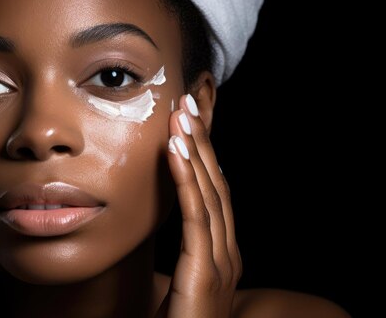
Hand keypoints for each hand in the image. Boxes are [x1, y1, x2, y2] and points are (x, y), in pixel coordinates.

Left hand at [156, 94, 240, 317]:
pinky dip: (186, 179)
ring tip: (181, 115)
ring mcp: (220, 262)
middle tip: (187, 103)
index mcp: (222, 252)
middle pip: (216, 184)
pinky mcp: (204, 273)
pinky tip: (175, 151)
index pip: (215, 192)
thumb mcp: (180, 283)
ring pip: (209, 193)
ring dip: (195, 150)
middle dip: (202, 141)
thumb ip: (179, 257)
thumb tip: (158, 230)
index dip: (204, 154)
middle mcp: (227, 252)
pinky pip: (195, 216)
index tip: (190, 121)